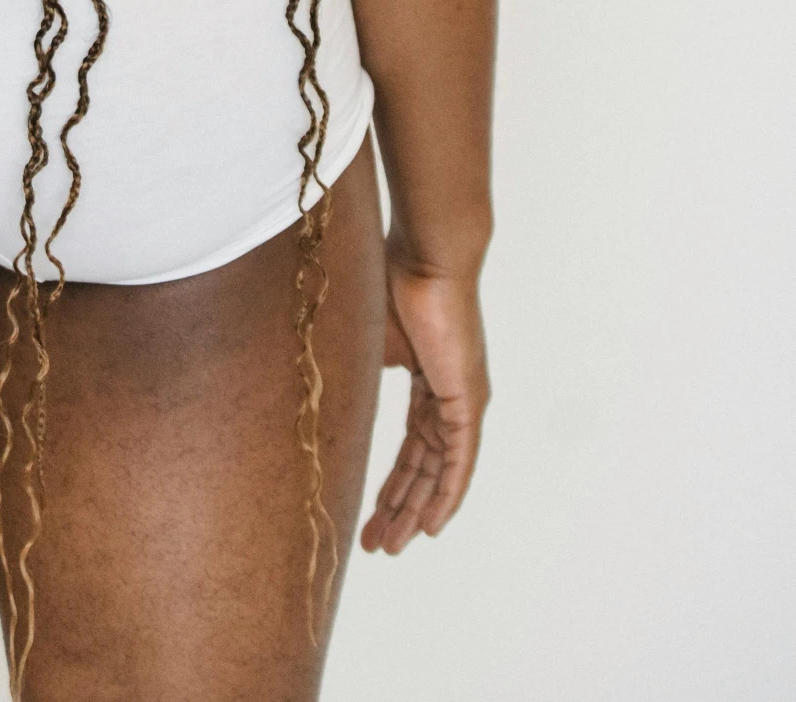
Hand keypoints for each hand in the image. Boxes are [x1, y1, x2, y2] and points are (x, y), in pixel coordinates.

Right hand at [360, 251, 489, 553]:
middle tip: (375, 544)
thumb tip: (333, 396)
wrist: (426, 256)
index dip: (390, 482)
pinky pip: (459, 460)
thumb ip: (360, 373)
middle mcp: (450, 396)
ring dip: (416, 511)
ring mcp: (463, 400)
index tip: (369, 514)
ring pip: (439, 470)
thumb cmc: (392, 281)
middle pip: (424, 466)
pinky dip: (446, 495)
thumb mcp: (367, 339)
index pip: (411, 445)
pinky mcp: (469, 400)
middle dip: (399, 507)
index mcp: (427, 379)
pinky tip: (432, 526)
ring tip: (391, 546)